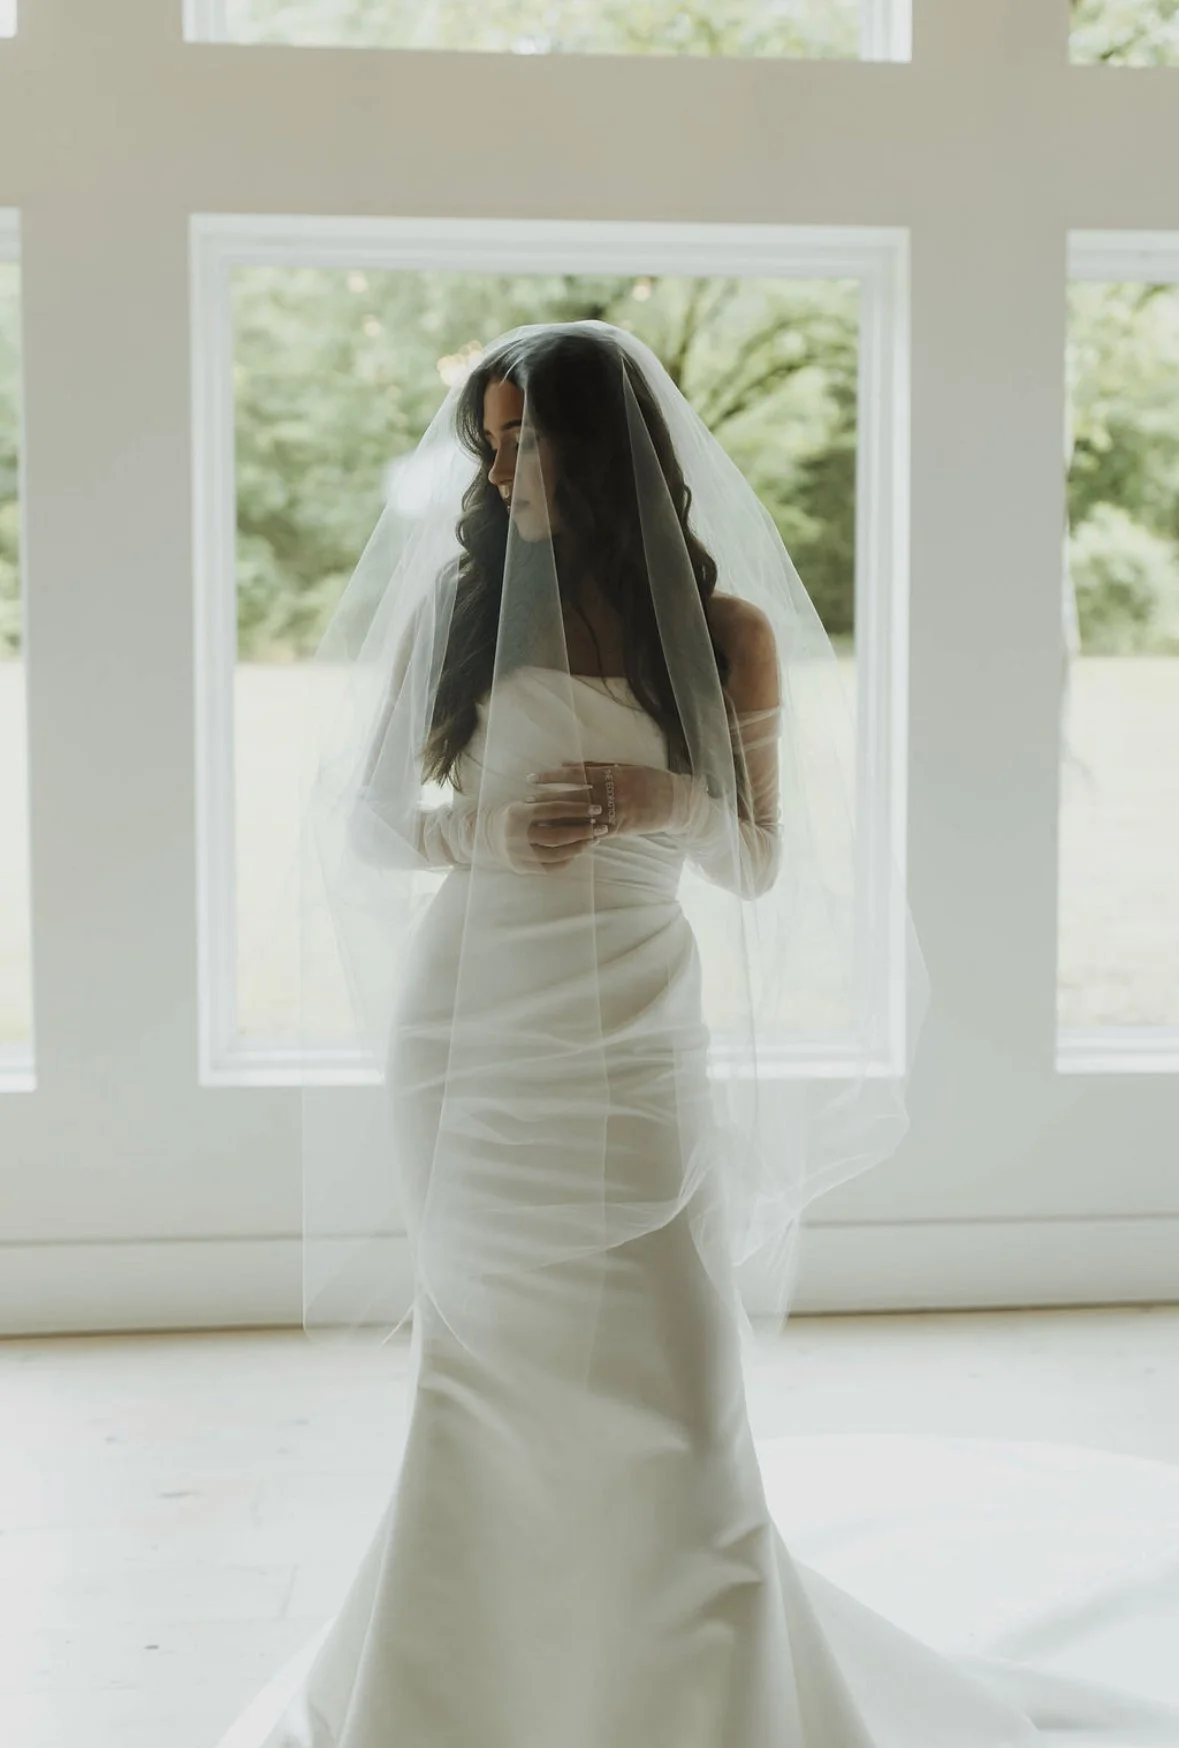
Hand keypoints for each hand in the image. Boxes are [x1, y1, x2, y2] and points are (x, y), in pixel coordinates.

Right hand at [494, 785, 606, 872]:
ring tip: (592, 841)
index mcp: (518, 813)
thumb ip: (547, 804)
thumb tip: (582, 803)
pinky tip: (578, 853)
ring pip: (555, 854)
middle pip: (557, 835)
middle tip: (601, 827)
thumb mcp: (524, 804)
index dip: (577, 808)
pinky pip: (549, 868)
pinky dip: (566, 860)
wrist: (484, 835)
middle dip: (583, 831)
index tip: (596, 808)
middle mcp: (516, 834)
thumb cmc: (512, 815)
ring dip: (578, 848)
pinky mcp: (521, 867)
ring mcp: (518, 854)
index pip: (554, 809)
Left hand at [528, 762, 675, 837]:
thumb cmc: (648, 780)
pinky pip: (596, 833)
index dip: (551, 777)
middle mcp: (610, 792)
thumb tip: (566, 764)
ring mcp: (615, 811)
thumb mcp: (624, 766)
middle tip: (525, 801)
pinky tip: (562, 838)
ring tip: (538, 821)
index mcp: (609, 774)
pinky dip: (579, 835)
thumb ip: (596, 766)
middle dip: (547, 799)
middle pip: (571, 796)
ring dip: (558, 819)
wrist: (675, 801)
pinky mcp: (621, 828)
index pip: (573, 774)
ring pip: (581, 817)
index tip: (532, 778)